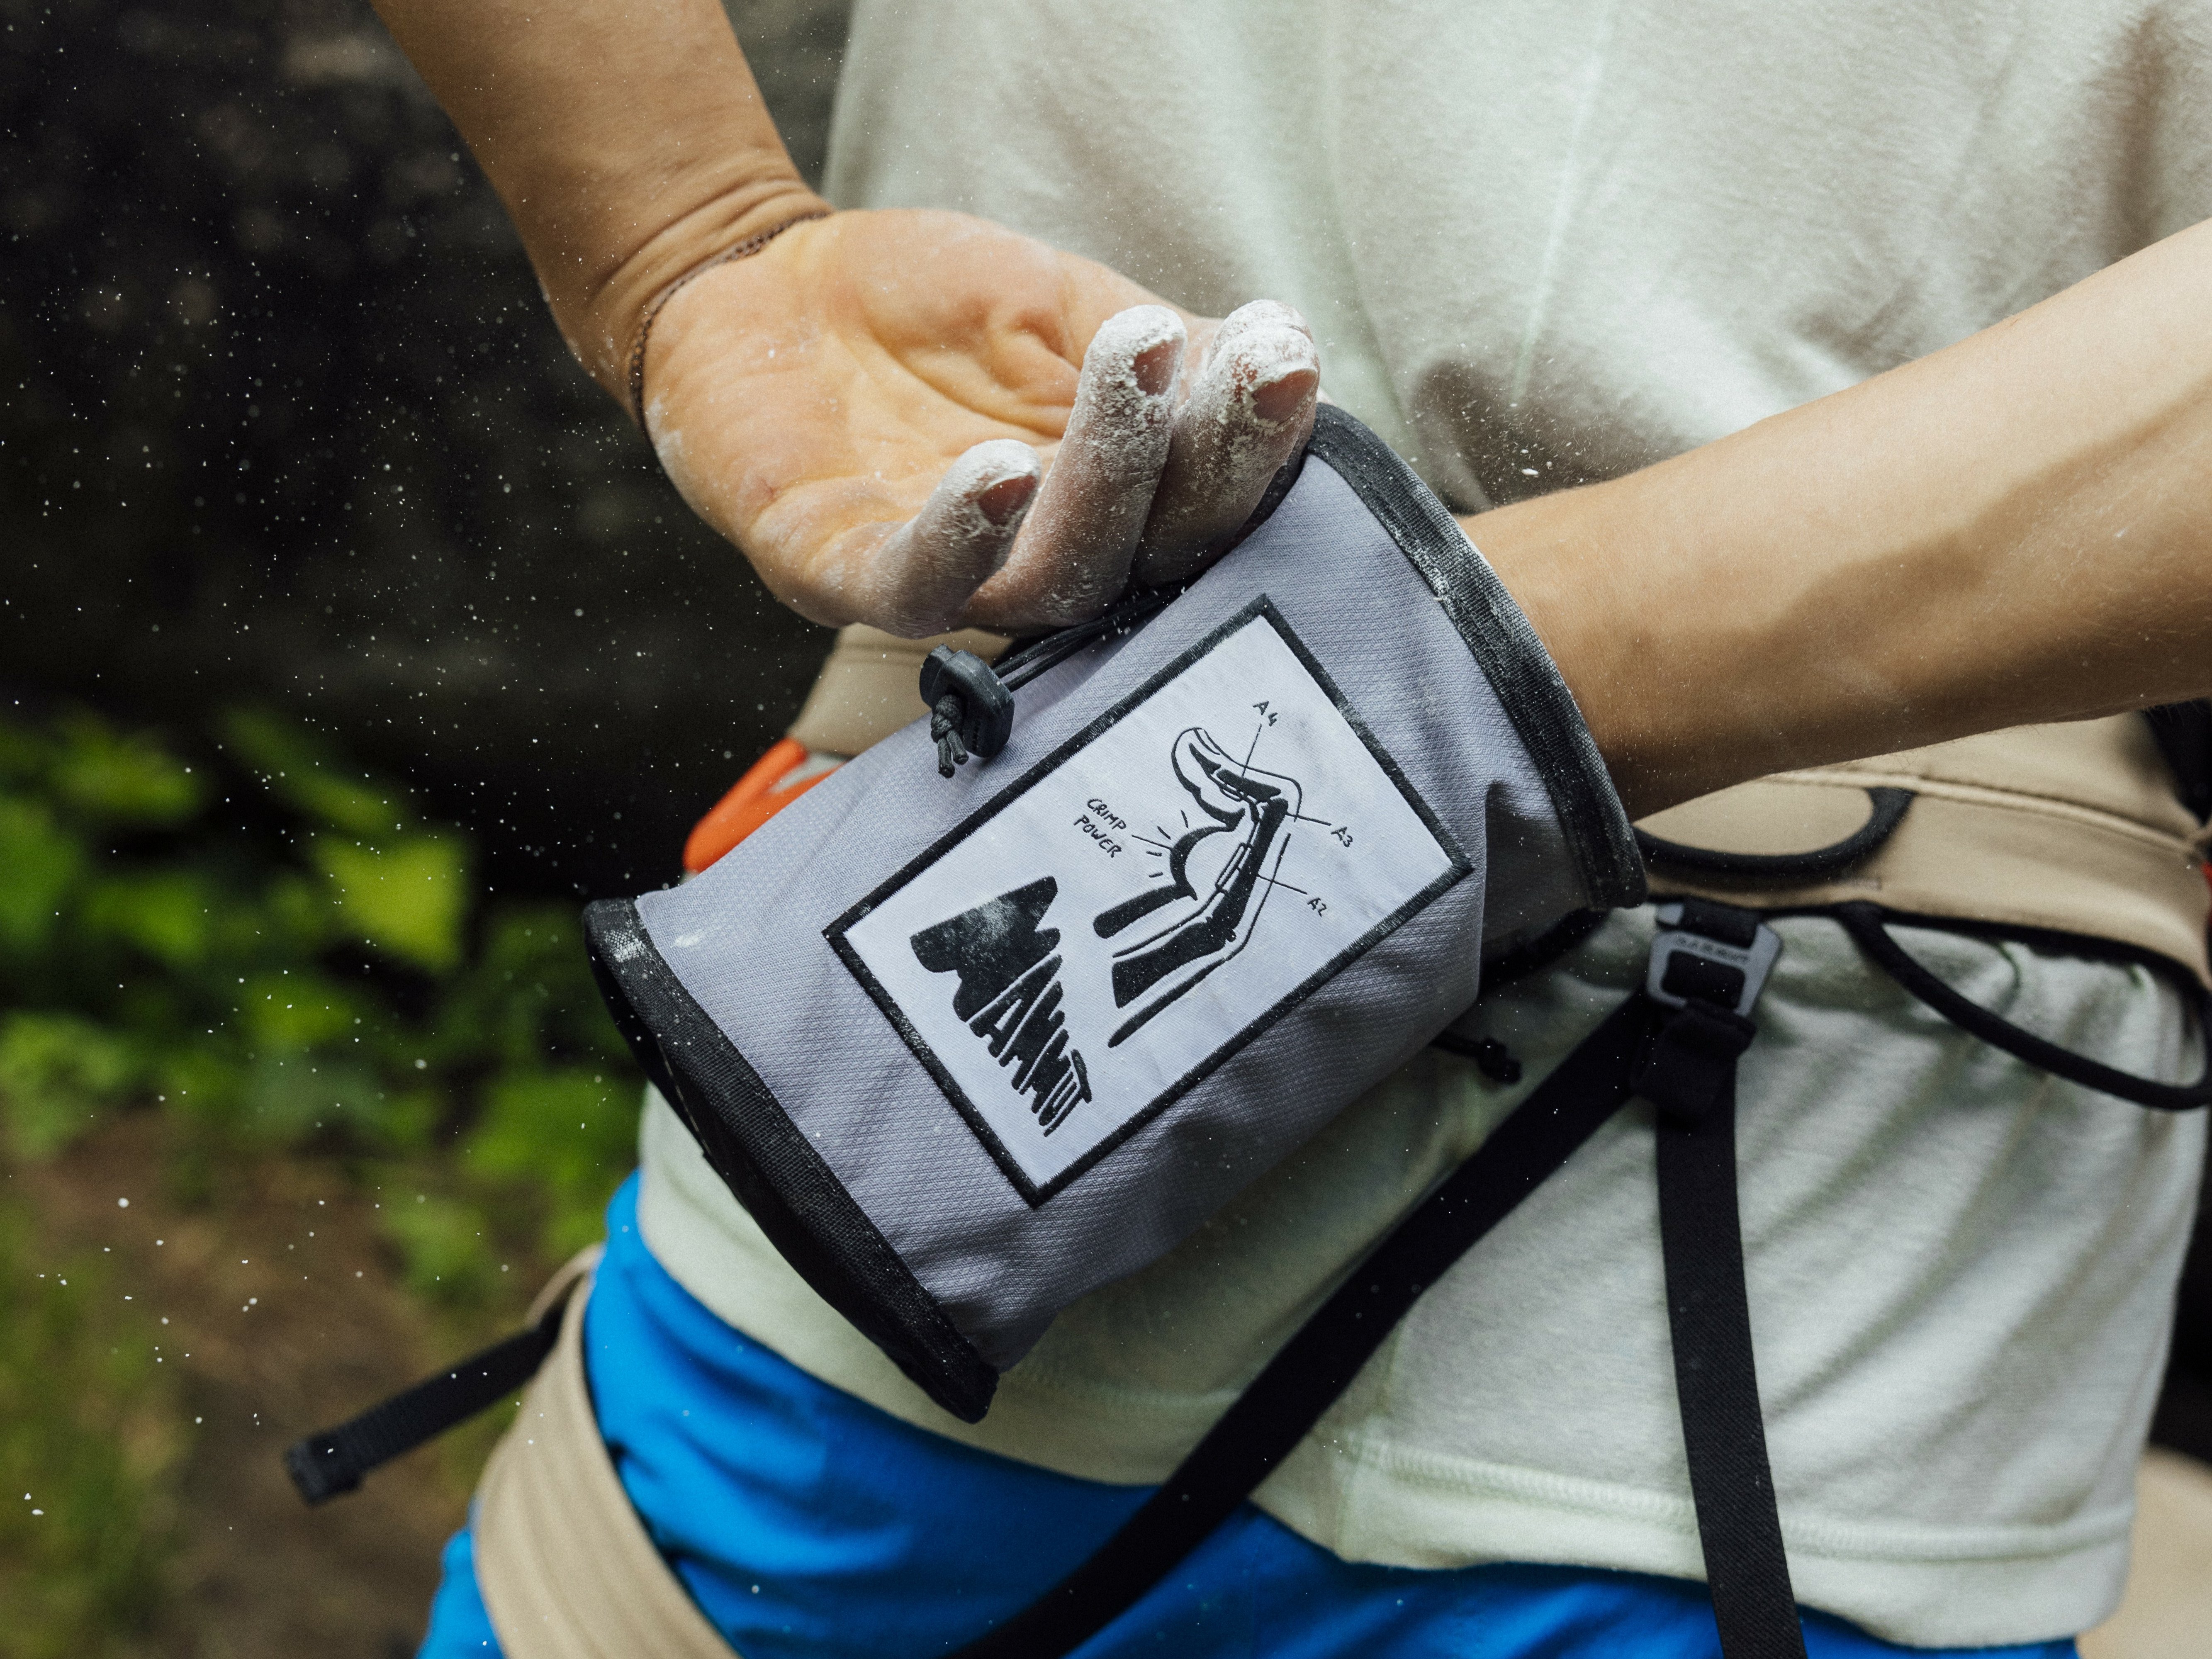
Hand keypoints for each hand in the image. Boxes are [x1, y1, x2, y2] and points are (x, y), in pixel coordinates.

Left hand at [641, 209, 1319, 636]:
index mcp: (1112, 507)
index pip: (1207, 506)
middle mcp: (1040, 561)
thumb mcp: (1066, 307)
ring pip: (1051, 581)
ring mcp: (943, 577)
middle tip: (1221, 355)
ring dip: (1102, 485)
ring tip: (1130, 370)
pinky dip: (959, 537)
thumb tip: (1288, 355)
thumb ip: (1164, 348)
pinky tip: (1000, 470)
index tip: (1287, 356)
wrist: (767, 279)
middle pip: (1150, 559)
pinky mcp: (833, 570)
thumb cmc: (929, 307)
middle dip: (1199, 459)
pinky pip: (907, 586)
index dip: (1256, 444)